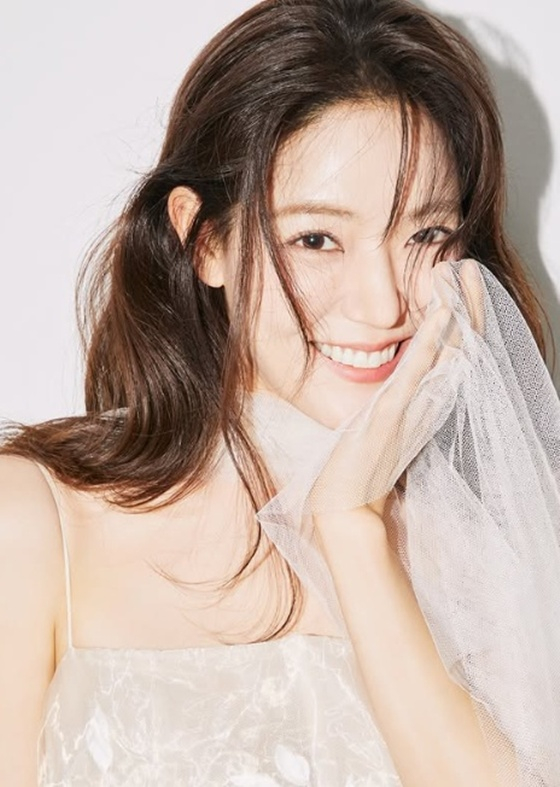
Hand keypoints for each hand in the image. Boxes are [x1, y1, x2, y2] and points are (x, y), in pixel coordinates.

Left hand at [309, 259, 484, 521]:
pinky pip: (418, 370)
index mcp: (426, 400)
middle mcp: (428, 400)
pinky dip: (431, 339)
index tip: (463, 281)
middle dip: (468, 304)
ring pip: (445, 350)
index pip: (452, 350)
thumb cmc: (361, 460)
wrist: (346, 499)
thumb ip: (396, 397)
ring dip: (456, 310)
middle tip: (471, 267)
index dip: (463, 316)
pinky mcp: (394, 412)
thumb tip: (392, 370)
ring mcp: (415, 405)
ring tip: (460, 273)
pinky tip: (440, 313)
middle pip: (458, 344)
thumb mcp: (384, 420)